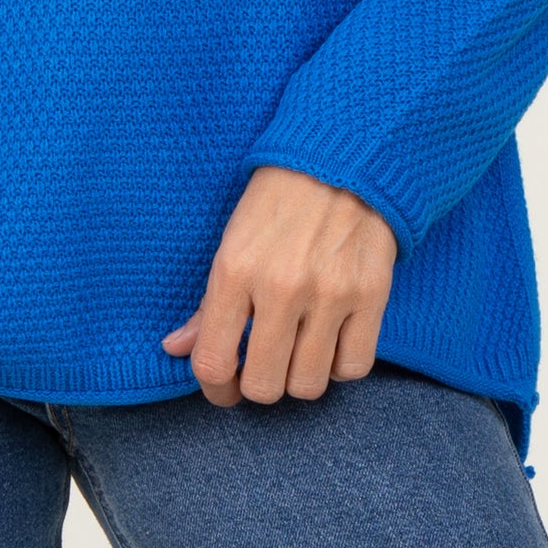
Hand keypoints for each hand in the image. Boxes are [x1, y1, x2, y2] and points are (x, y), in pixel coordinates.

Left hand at [159, 165, 396, 405]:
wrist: (339, 158)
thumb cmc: (277, 200)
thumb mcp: (231, 240)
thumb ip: (207, 303)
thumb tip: (176, 350)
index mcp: (235, 269)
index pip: (212, 362)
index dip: (215, 389)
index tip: (224, 385)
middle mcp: (281, 286)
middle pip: (263, 386)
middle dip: (258, 384)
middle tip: (262, 365)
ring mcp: (329, 294)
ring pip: (308, 385)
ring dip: (299, 377)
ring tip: (297, 350)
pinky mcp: (371, 296)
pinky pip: (353, 368)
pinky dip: (339, 365)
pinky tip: (330, 341)